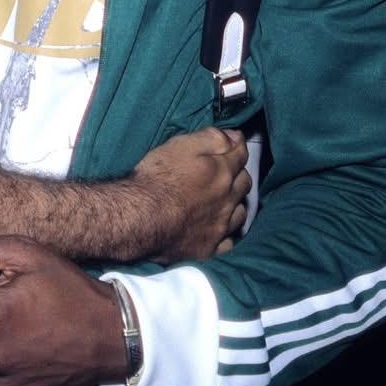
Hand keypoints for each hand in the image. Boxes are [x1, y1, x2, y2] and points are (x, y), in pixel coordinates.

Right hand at [131, 125, 249, 261]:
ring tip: (225, 201)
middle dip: (238, 174)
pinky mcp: (208, 249)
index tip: (233, 142)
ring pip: (240, 214)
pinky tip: (220, 231)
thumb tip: (234, 136)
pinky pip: (228, 243)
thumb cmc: (158, 178)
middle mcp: (227, 200)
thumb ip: (211, 138)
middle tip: (226, 171)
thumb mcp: (180, 145)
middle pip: (244, 184)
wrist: (141, 218)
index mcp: (222, 172)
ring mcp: (220, 227)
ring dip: (236, 204)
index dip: (238, 146)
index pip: (241, 155)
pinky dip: (227, 235)